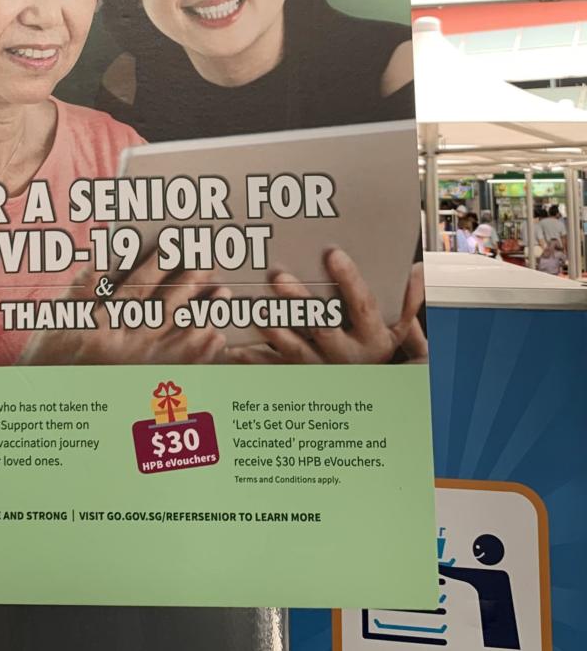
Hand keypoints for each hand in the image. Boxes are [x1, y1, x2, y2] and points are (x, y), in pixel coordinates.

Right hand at [20, 260, 228, 365]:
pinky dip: (204, 350)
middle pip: (167, 306)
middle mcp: (128, 346)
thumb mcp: (60, 318)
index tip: (176, 245)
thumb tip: (103, 253)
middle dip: (190, 281)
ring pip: (183, 335)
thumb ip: (84, 286)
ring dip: (205, 312)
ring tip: (221, 292)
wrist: (53, 404)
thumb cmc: (52, 357)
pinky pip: (186, 367)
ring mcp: (143, 368)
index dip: (159, 263)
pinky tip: (217, 334)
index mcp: (104, 325)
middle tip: (209, 261)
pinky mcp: (152, 385)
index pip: (139, 287)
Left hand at [231, 250, 424, 365]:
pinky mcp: (297, 375)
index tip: (333, 253)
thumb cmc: (379, 352)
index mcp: (372, 338)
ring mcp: (319, 366)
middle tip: (280, 275)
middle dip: (300, 301)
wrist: (367, 397)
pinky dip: (251, 358)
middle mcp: (345, 354)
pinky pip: (272, 368)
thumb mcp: (401, 330)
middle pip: (321, 327)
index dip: (350, 280)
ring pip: (292, 348)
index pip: (362, 306)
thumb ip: (409, 301)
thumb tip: (418, 270)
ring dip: (272, 327)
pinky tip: (232, 346)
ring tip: (254, 307)